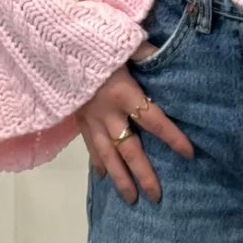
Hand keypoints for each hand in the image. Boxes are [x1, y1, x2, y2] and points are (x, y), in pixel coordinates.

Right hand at [74, 44, 195, 204]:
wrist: (53, 48)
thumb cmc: (94, 44)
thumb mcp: (124, 43)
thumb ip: (146, 51)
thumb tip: (168, 54)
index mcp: (124, 93)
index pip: (154, 120)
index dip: (172, 138)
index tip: (189, 154)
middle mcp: (108, 113)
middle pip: (130, 149)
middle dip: (144, 174)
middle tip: (156, 197)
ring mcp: (91, 120)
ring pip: (107, 156)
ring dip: (120, 179)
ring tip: (131, 199)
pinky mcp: (77, 120)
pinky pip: (89, 147)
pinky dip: (97, 162)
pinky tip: (103, 176)